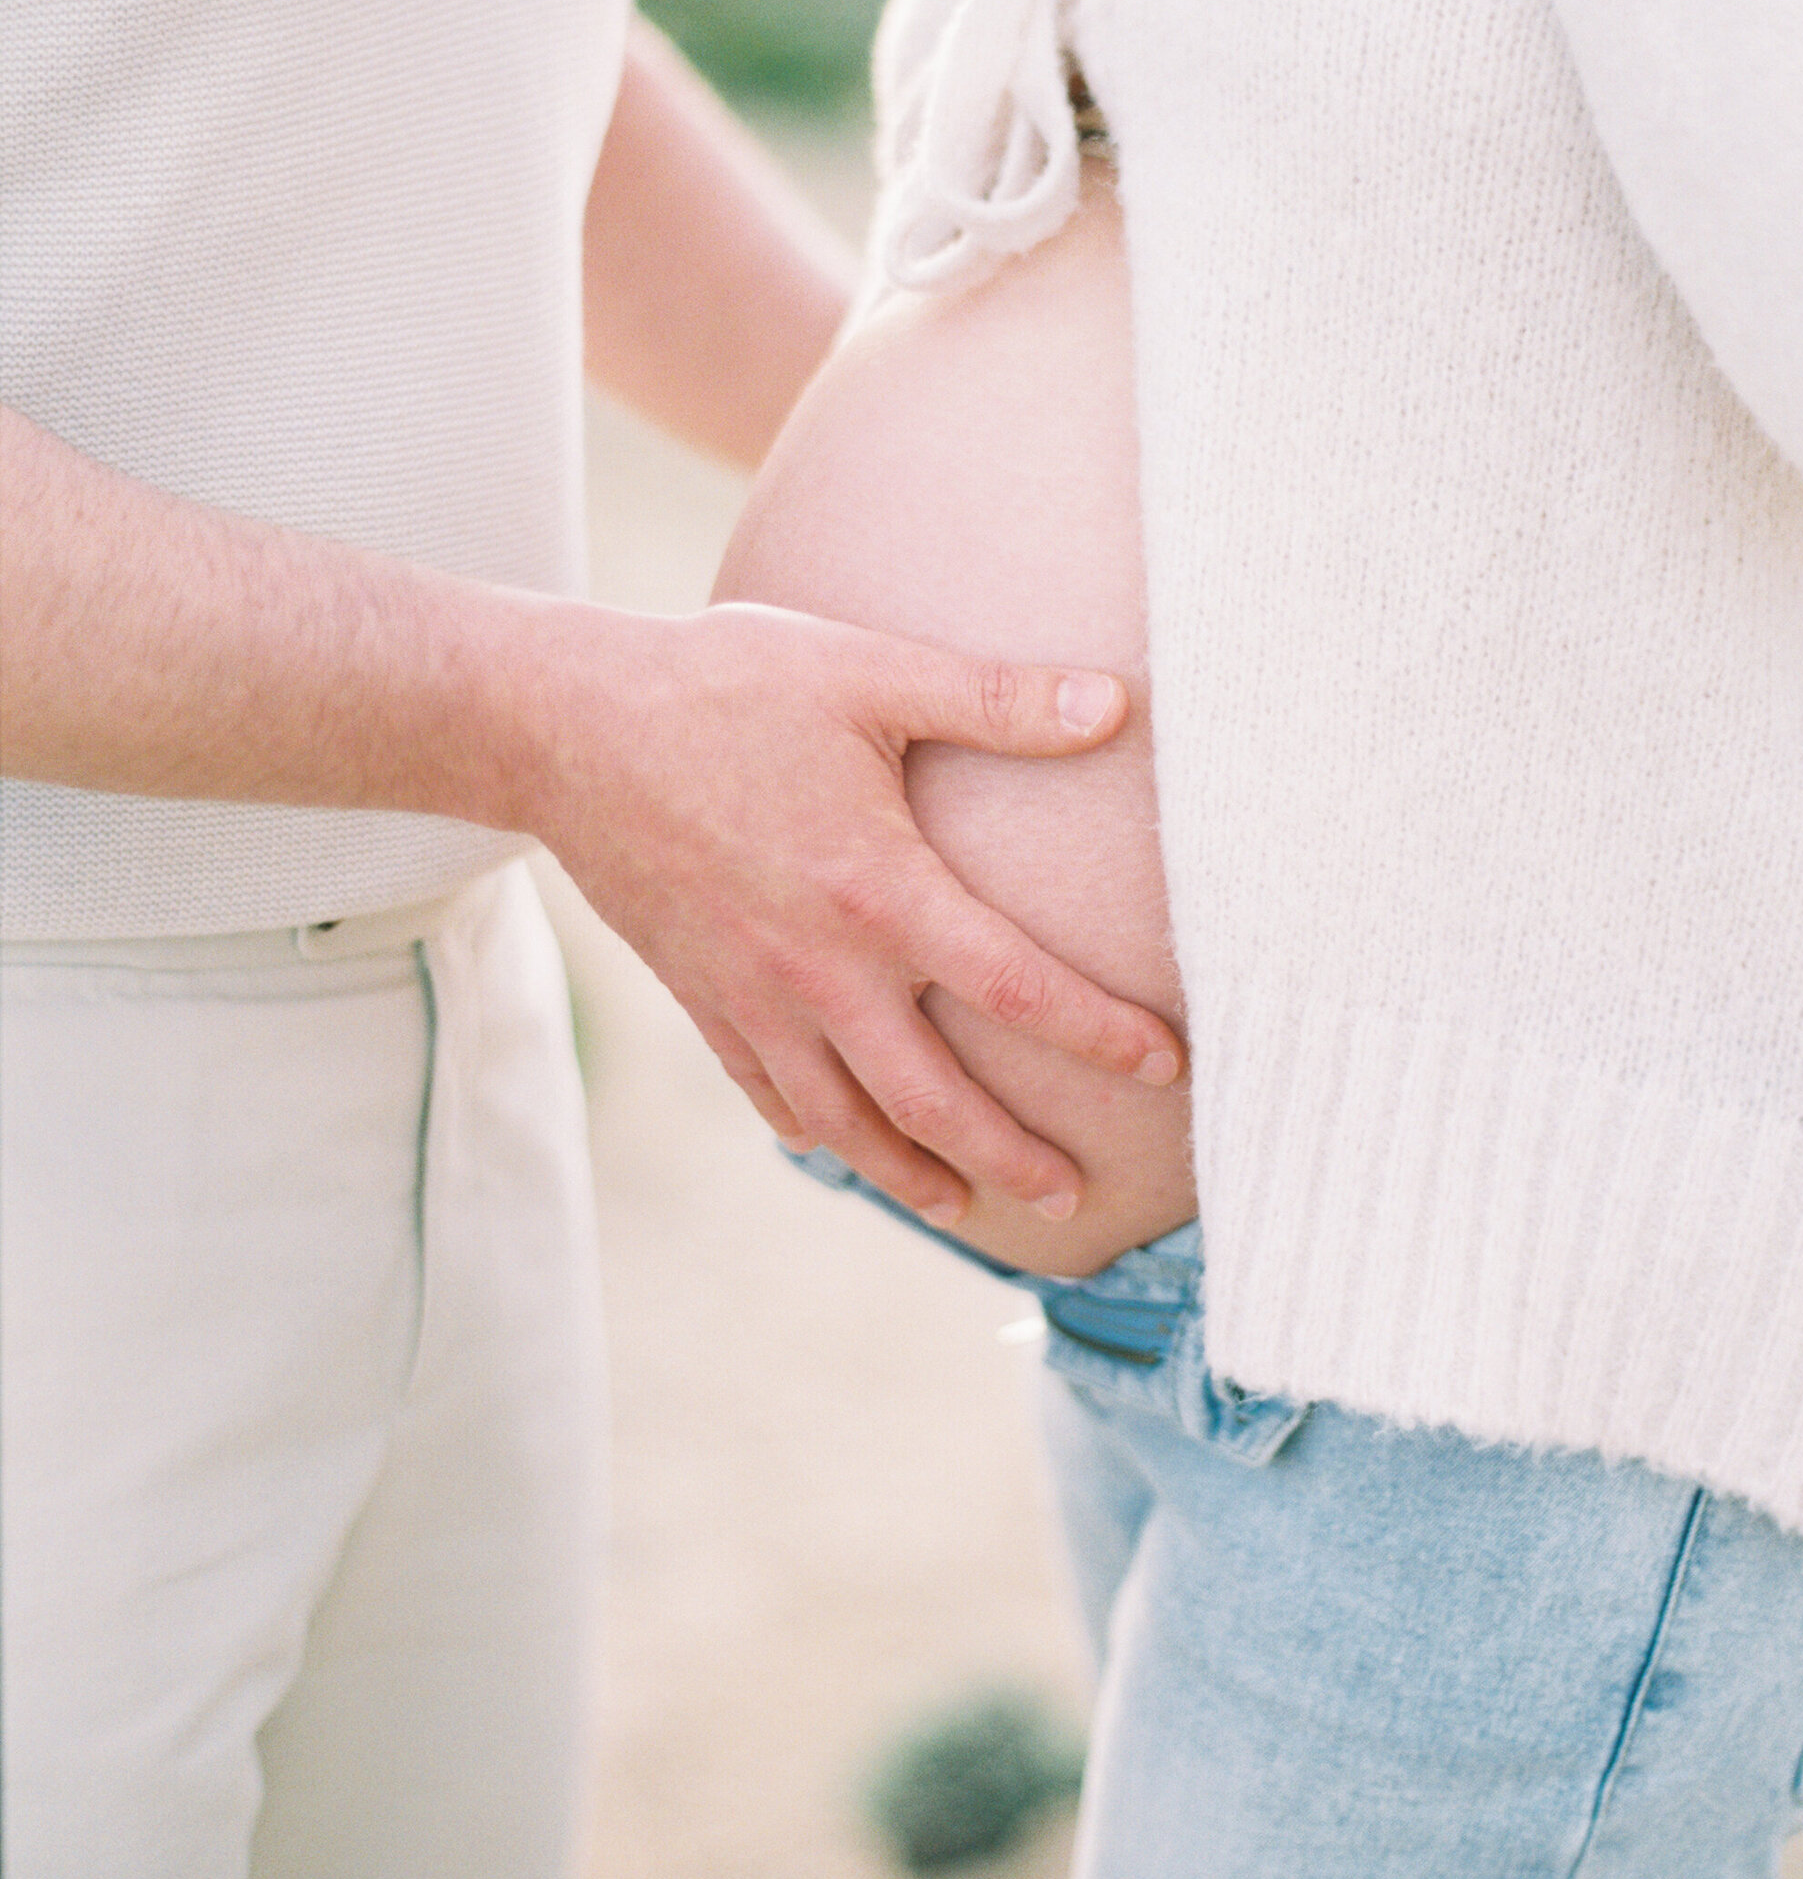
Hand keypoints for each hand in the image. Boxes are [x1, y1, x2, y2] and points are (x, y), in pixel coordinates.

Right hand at [525, 601, 1181, 1221]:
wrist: (561, 725)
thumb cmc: (722, 685)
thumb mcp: (867, 670)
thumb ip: (995, 697)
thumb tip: (1117, 702)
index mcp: (879, 891)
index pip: (1016, 986)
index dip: (1099, 1034)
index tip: (1165, 1068)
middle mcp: (820, 968)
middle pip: (934, 1097)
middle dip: (1012, 1156)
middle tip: (1076, 1197)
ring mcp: (753, 995)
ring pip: (847, 1120)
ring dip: (913, 1173)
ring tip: (969, 1208)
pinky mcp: (700, 998)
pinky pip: (767, 1092)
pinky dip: (814, 1131)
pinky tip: (841, 1146)